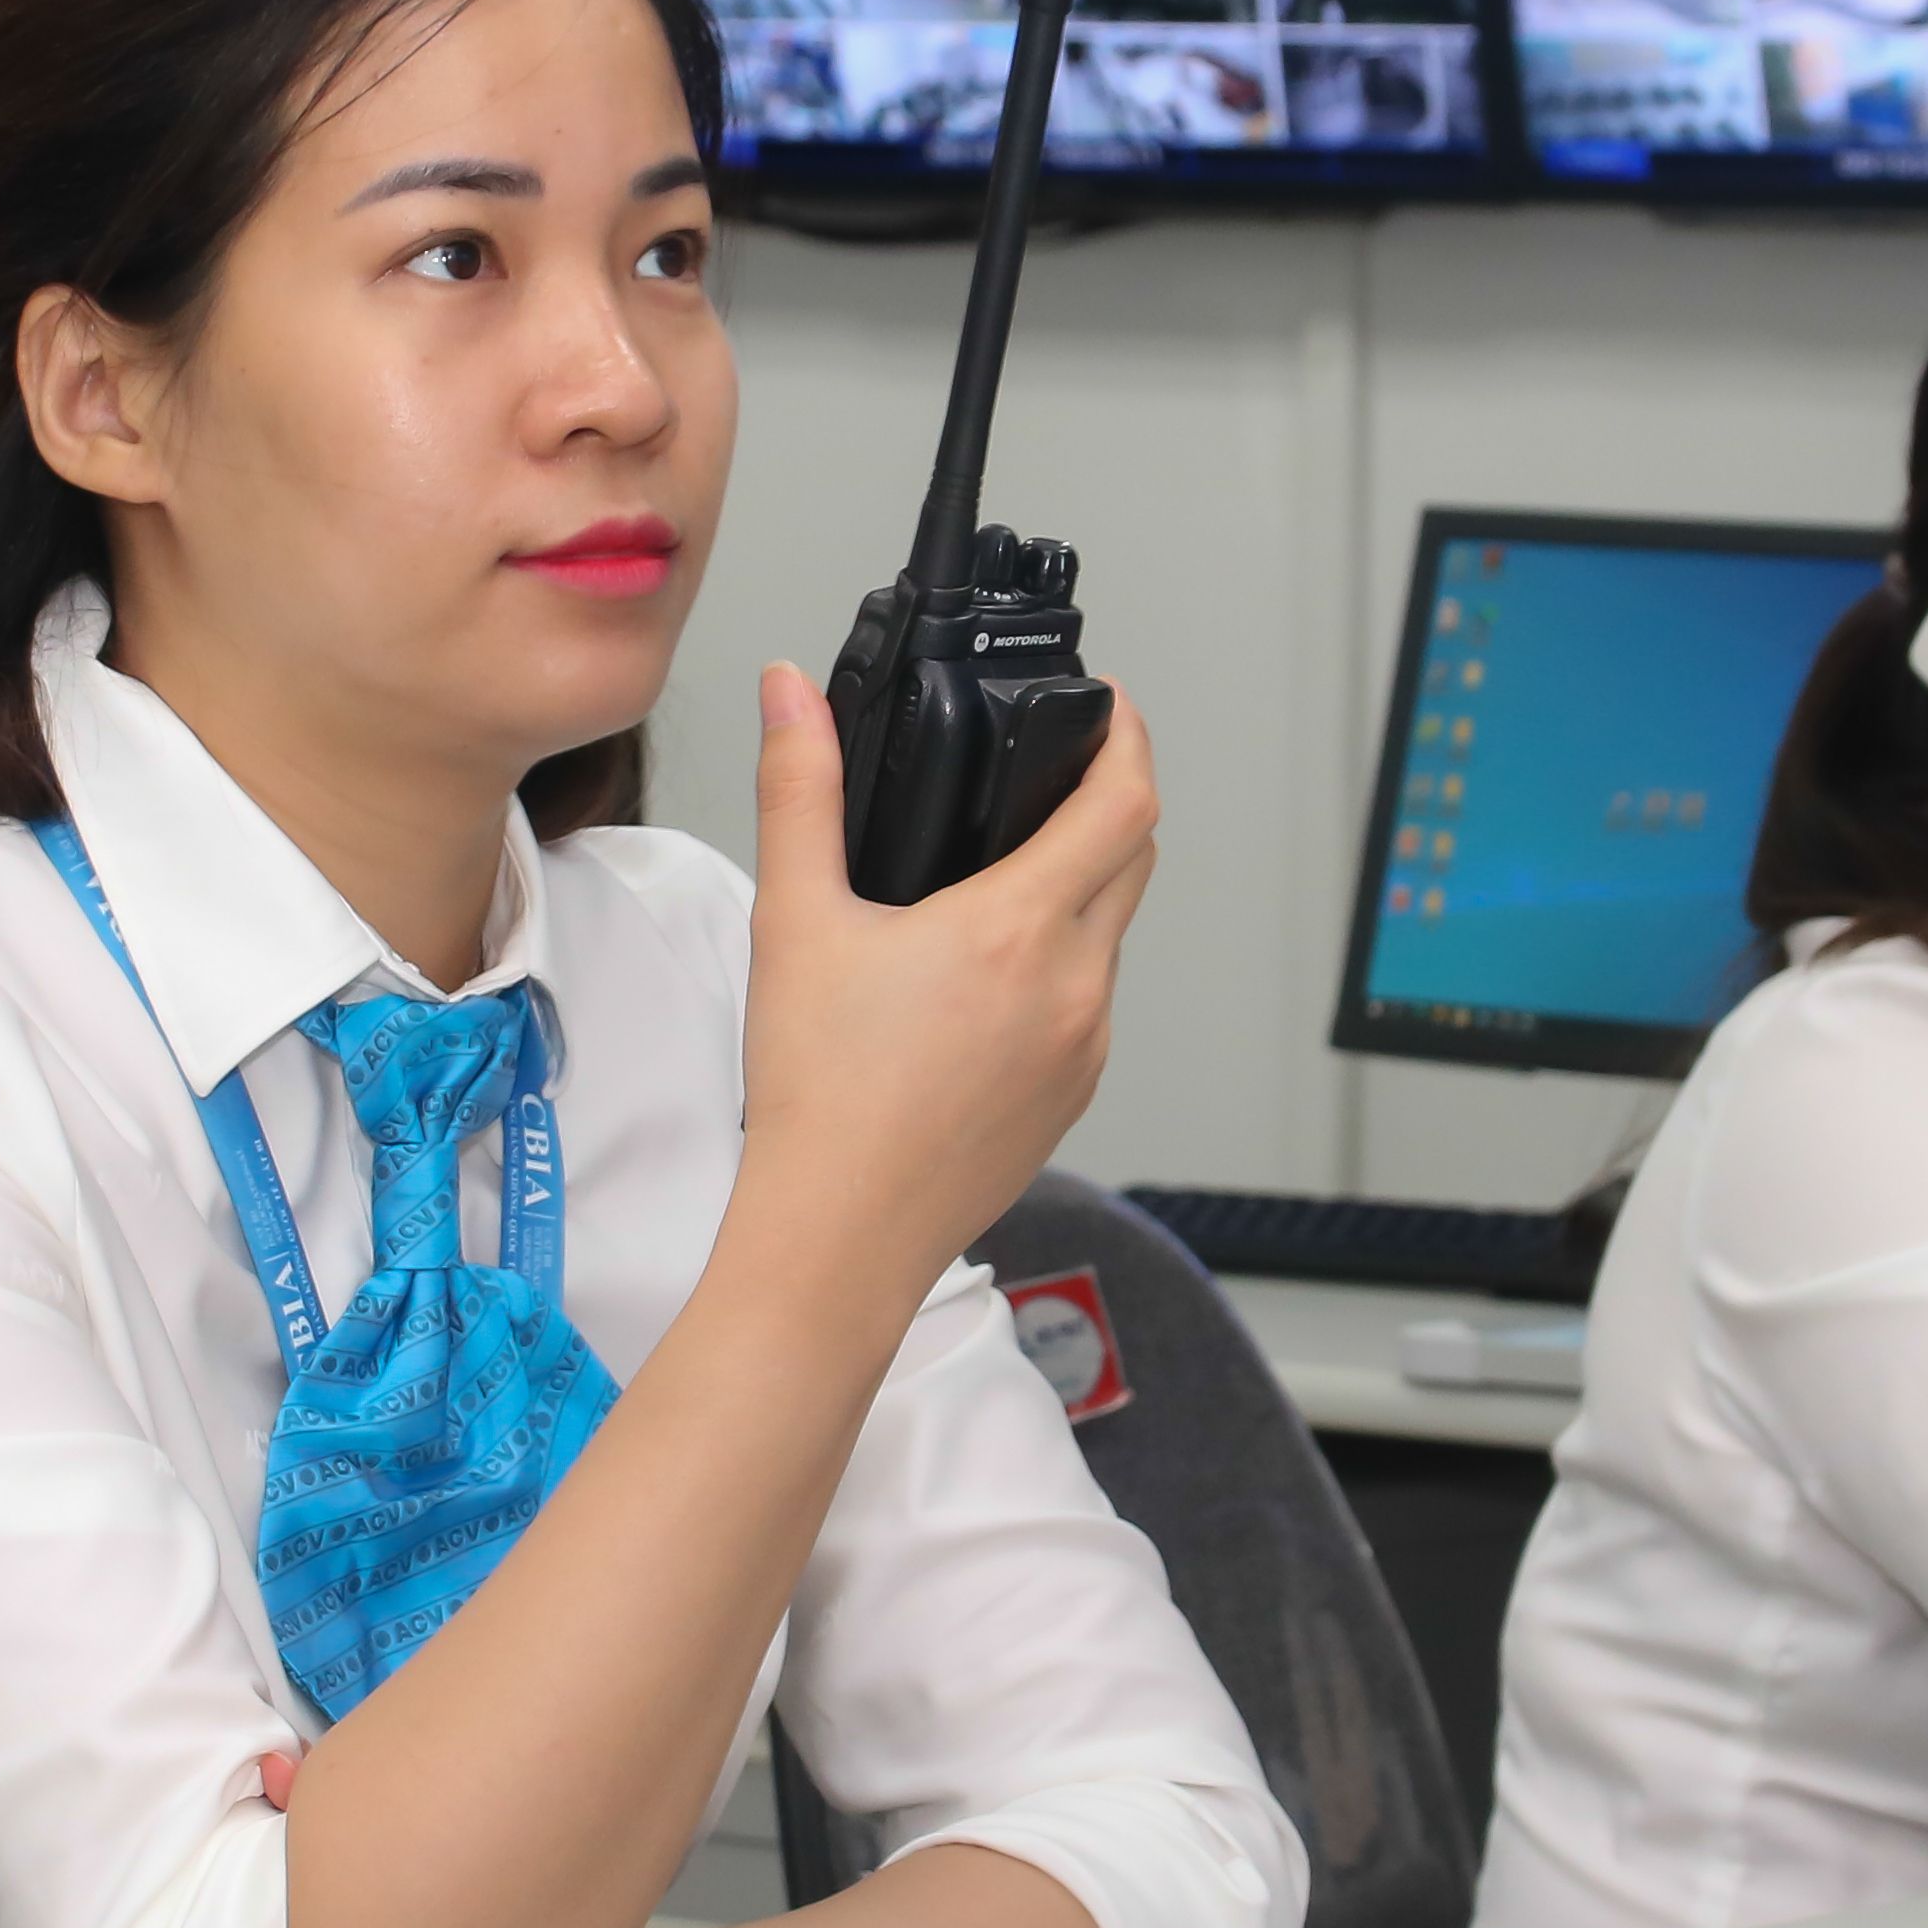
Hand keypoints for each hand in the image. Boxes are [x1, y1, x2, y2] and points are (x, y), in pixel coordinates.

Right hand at [738, 664, 1159, 1291]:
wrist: (842, 1234)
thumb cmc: (820, 1095)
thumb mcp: (795, 920)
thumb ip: (800, 789)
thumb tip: (791, 692)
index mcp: (1019, 929)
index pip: (1126, 802)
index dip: (1129, 737)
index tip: (1110, 706)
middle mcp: (1075, 986)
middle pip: (1136, 859)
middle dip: (1108, 802)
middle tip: (1056, 773)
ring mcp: (1085, 1048)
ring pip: (1113, 936)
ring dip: (1083, 890)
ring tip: (1008, 874)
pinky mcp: (1074, 1096)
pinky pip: (1091, 1006)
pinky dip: (1063, 967)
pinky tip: (993, 976)